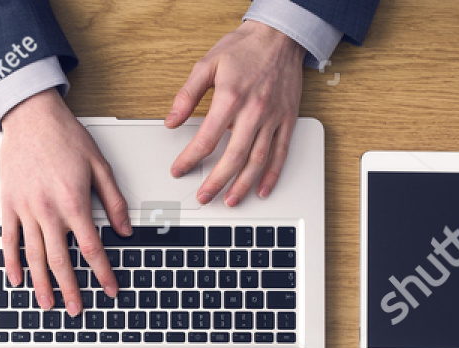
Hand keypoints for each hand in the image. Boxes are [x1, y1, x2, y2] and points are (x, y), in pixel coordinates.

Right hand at [0, 89, 130, 315]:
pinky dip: (12, 262)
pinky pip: (9, 239)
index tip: (110, 288)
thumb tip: (125, 228)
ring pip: (34, 256)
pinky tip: (17, 280)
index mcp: (74, 202)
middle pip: (60, 260)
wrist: (31, 115)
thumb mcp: (99, 165)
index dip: (102, 272)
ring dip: (41, 284)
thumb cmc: (64, 136)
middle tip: (77, 309)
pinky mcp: (9, 204)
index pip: (92, 248)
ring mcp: (25, 209)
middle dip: (70, 289)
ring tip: (47, 304)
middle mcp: (48, 210)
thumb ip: (113, 200)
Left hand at [166, 21, 304, 205]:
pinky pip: (280, 153)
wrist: (279, 35)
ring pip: (257, 160)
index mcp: (231, 98)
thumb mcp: (208, 64)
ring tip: (230, 200)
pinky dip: (272, 175)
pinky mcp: (287, 120)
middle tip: (203, 196)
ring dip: (243, 185)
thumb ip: (187, 95)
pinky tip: (262, 189)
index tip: (179, 170)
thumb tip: (172, 120)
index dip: (190, 159)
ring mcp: (272, 118)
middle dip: (216, 182)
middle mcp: (253, 111)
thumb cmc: (245, 48)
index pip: (206, 139)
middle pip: (233, 157)